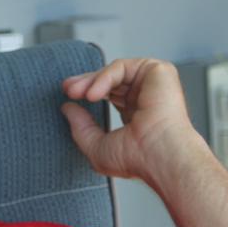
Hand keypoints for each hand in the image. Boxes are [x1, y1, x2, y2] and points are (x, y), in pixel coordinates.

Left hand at [60, 58, 201, 182]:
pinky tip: (92, 95)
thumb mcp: (97, 147)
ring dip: (90, 80)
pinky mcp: (158, 72)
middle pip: (111, 80)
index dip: (88, 91)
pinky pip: (123, 67)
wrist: (159, 156)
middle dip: (85, 82)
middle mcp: (147, 97)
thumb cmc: (137, 160)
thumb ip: (80, 127)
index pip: (110, 94)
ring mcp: (153, 84)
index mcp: (137, 114)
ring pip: (115, 72)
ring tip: (75, 93)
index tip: (68, 96)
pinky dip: (104, 77)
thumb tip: (67, 107)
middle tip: (67, 89)